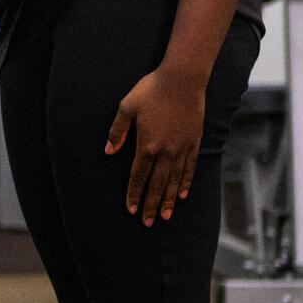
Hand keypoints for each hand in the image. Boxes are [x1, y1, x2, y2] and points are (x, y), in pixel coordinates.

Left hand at [104, 66, 206, 226]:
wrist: (183, 79)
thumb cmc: (152, 90)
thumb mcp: (127, 107)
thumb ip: (117, 130)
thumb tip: (108, 150)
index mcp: (147, 145)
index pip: (137, 177)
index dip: (133, 194)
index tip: (131, 210)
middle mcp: (166, 152)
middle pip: (157, 185)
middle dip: (151, 205)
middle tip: (148, 223)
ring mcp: (182, 149)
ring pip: (174, 181)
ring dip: (169, 200)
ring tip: (166, 216)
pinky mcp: (194, 143)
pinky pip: (190, 169)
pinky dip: (185, 183)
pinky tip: (183, 195)